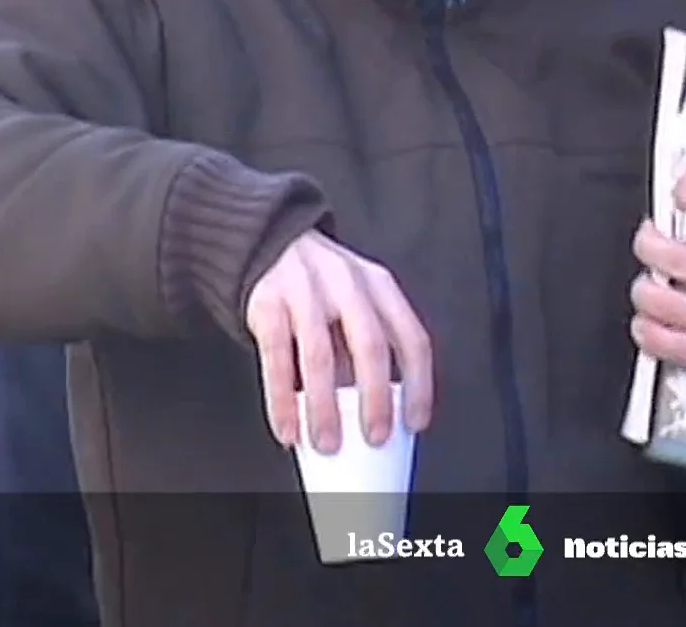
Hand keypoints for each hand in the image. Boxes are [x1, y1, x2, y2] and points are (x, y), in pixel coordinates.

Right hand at [245, 231, 433, 452]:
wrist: (266, 242)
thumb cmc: (320, 285)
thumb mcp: (356, 301)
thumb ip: (367, 347)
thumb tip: (377, 412)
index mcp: (379, 286)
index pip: (412, 337)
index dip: (419, 384)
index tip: (415, 422)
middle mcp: (347, 284)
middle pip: (370, 345)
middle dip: (375, 399)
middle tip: (375, 437)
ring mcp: (305, 291)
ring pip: (320, 356)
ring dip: (324, 408)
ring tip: (326, 443)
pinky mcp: (267, 304)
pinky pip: (276, 360)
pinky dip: (281, 400)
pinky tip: (287, 428)